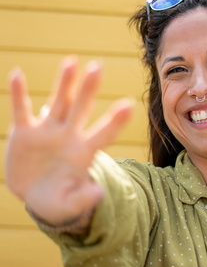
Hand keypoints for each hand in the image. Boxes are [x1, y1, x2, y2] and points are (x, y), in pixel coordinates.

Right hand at [5, 57, 133, 224]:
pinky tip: (16, 75)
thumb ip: (84, 198)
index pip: (103, 134)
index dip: (115, 122)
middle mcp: (68, 135)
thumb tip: (99, 194)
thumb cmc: (58, 200)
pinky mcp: (25, 132)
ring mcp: (47, 131)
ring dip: (63, 83)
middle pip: (80, 108)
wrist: (34, 195)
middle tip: (98, 67)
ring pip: (57, 102)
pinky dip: (18, 94)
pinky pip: (21, 110)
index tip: (130, 106)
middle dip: (88, 89)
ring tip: (71, 61)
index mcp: (83, 152)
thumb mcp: (70, 205)